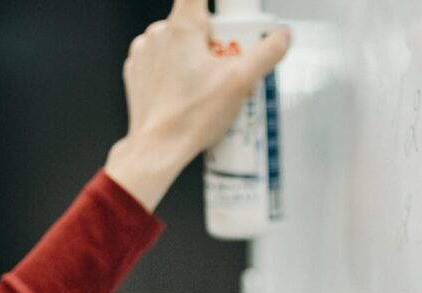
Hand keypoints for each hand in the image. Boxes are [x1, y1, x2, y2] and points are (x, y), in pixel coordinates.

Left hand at [105, 0, 290, 211]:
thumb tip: (283, 35)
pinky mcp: (138, 73)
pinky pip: (164, 61)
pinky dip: (179, 72)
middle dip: (217, 41)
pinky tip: (192, 94)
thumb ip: (267, 53)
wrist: (156, 150)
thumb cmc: (191, 117)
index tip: (230, 17)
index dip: (219, 6)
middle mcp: (158, 34)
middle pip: (196, 22)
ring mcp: (144, 53)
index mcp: (181, 27)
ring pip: (179, 42)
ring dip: (197, 57)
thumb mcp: (241, 83)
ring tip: (212, 87)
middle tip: (230, 67)